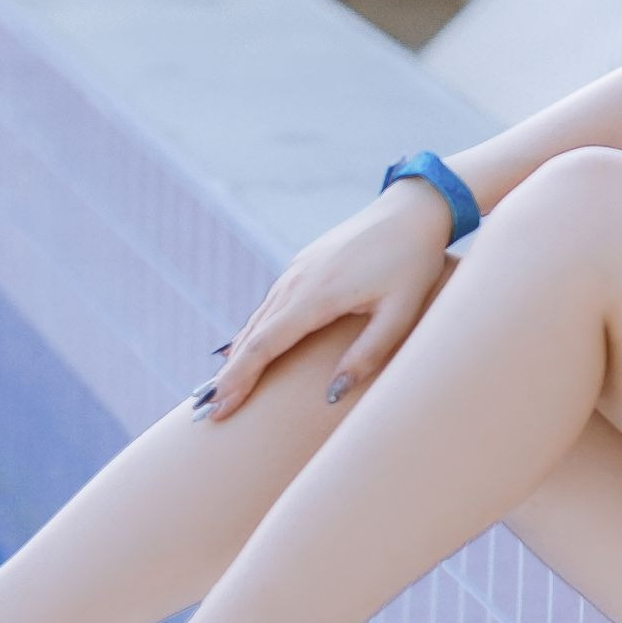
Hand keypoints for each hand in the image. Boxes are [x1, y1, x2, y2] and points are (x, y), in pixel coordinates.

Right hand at [195, 177, 456, 420]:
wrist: (411, 211)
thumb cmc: (412, 263)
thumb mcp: (402, 312)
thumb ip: (368, 353)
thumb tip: (333, 394)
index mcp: (317, 295)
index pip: (265, 345)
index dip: (239, 379)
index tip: (219, 407)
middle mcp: (297, 281)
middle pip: (252, 335)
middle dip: (229, 376)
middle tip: (208, 411)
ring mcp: (297, 270)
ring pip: (258, 319)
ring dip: (238, 355)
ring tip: (222, 389)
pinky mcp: (303, 265)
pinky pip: (270, 305)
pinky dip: (253, 332)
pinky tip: (246, 348)